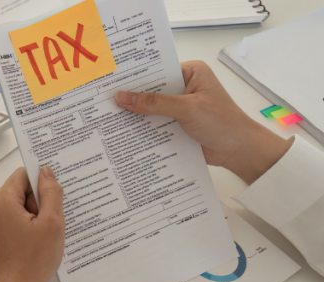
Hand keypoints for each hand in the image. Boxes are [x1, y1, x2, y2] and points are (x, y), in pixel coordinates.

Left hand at [0, 167, 64, 281]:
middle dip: (32, 205)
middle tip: (41, 227)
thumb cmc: (33, 261)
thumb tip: (46, 171)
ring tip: (32, 239)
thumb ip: (51, 192)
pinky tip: (23, 245)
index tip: (47, 205)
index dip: (39, 188)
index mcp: (0, 201)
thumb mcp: (52, 223)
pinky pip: (0, 222)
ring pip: (8, 207)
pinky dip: (13, 228)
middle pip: (15, 192)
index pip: (23, 176)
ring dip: (24, 217)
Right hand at [115, 60, 292, 184]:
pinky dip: (143, 128)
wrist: (238, 150)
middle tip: (104, 100)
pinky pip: (154, 124)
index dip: (136, 76)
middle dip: (132, 97)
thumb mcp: (187, 108)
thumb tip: (123, 97)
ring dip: (136, 115)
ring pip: (151, 108)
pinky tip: (124, 131)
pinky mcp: (176, 124)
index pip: (157, 70)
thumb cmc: (223, 123)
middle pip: (151, 90)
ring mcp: (179, 107)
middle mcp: (184, 86)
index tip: (112, 81)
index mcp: (191, 72)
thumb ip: (154, 103)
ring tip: (108, 116)